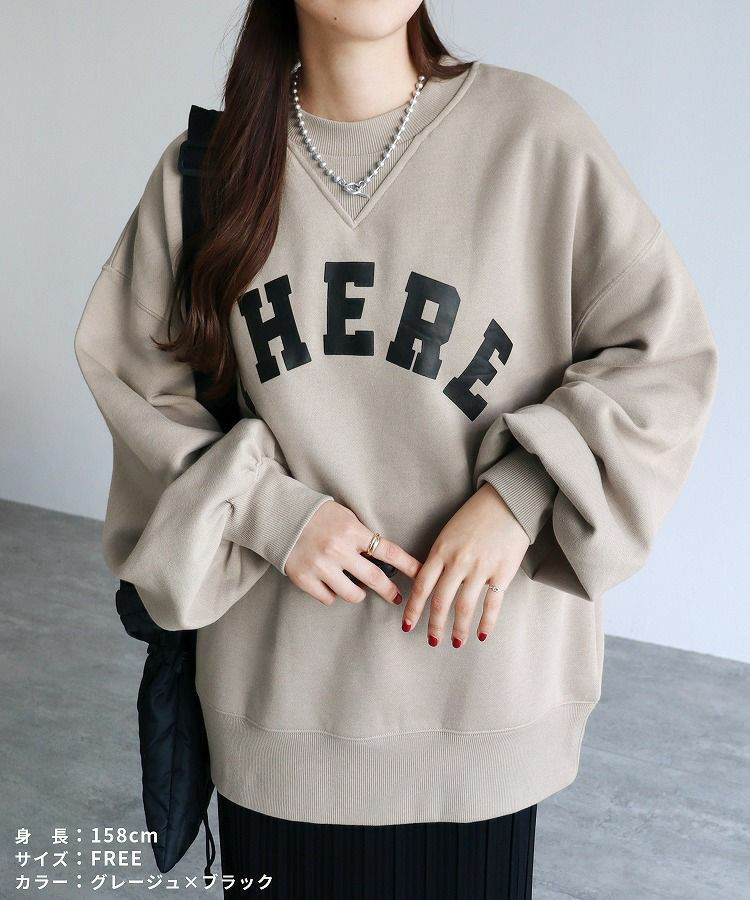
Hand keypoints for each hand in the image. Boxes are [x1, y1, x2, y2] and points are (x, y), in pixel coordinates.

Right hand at [285, 499, 422, 606]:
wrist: (280, 516)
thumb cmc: (317, 515)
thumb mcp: (344, 516)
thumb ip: (362, 535)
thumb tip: (382, 558)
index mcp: (352, 530)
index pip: (388, 551)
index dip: (408, 565)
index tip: (422, 575)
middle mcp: (338, 550)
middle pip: (375, 579)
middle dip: (390, 591)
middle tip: (396, 597)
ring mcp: (321, 566)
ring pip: (353, 594)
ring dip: (358, 593)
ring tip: (355, 587)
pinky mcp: (305, 579)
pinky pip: (329, 598)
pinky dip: (332, 594)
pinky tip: (329, 583)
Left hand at [401, 483, 529, 645]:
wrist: (508, 502)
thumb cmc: (475, 516)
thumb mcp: (448, 533)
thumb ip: (439, 557)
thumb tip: (428, 584)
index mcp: (441, 550)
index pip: (422, 586)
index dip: (414, 609)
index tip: (407, 625)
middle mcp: (458, 561)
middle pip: (441, 601)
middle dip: (434, 625)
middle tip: (432, 641)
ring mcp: (481, 568)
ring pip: (464, 607)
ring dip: (458, 629)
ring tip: (456, 643)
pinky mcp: (502, 573)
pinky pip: (492, 604)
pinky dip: (486, 623)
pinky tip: (481, 635)